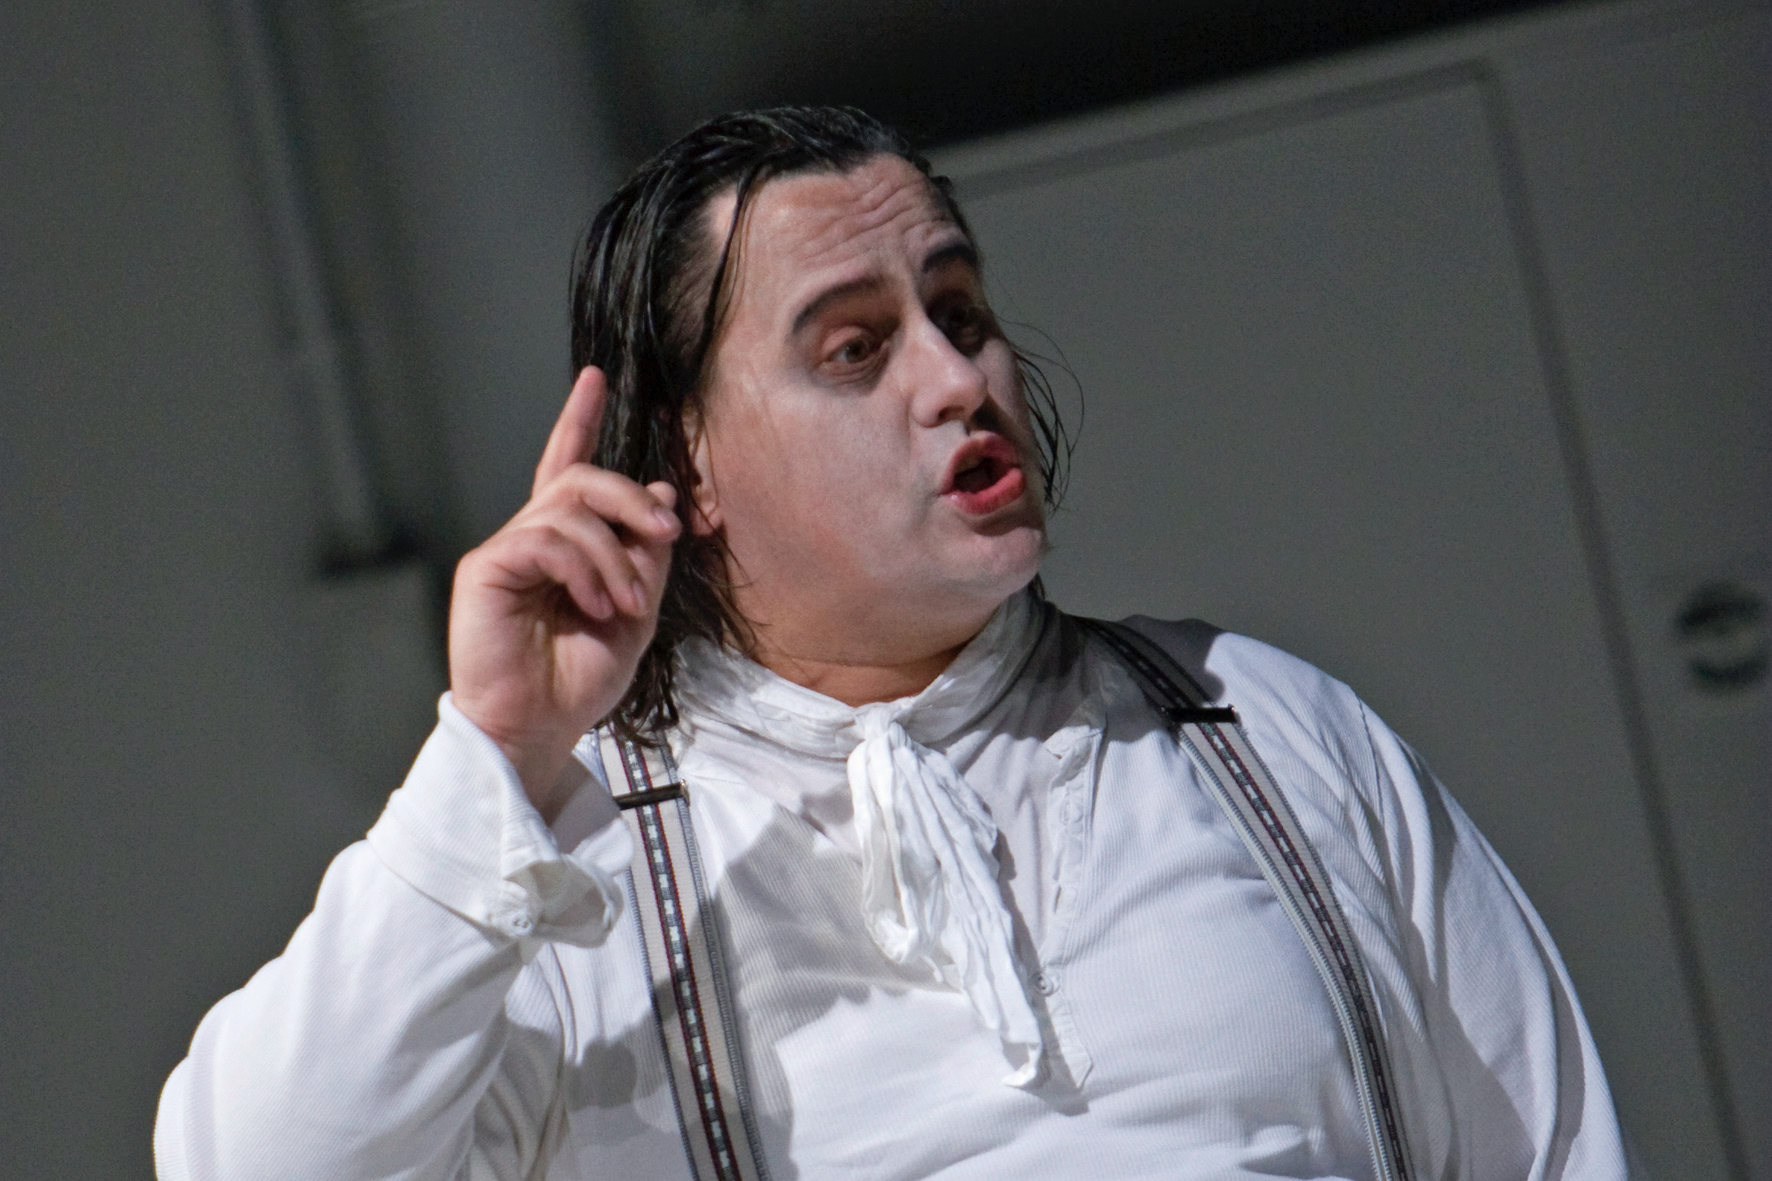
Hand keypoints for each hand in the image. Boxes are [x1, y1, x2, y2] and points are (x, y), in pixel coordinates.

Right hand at [448, 366, 680, 812]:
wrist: (539, 727)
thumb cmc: (580, 679)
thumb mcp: (637, 612)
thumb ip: (646, 554)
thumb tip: (661, 493)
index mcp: (565, 546)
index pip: (568, 468)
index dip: (578, 420)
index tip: (593, 377)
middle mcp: (531, 538)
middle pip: (582, 479)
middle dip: (633, 500)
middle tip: (667, 535)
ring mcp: (507, 551)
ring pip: (571, 509)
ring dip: (615, 556)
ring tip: (623, 605)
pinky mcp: (486, 568)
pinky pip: (545, 539)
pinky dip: (583, 568)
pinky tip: (592, 606)